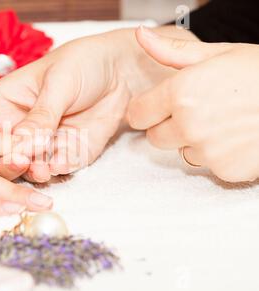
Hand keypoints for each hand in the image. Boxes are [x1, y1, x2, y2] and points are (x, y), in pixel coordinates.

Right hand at [0, 27, 191, 181]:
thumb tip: (23, 144)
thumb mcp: (58, 84)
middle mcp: (17, 129)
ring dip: (33, 172)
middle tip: (22, 161)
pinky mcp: (65, 154)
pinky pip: (57, 169)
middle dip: (9, 164)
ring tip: (41, 170)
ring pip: (27, 169)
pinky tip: (61, 164)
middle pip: (0, 157)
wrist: (121, 71)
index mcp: (2, 105)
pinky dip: (58, 170)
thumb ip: (41, 115)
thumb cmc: (82, 63)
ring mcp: (40, 145)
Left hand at [128, 27, 258, 182]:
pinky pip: (208, 166)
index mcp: (182, 93)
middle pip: (155, 137)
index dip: (146, 109)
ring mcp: (208, 150)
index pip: (137, 114)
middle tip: (197, 111)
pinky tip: (237, 137)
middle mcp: (189, 125)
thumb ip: (172, 51)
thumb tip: (140, 36)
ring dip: (194, 142)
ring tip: (222, 122)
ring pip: (182, 152)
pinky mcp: (226, 170)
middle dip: (168, 127)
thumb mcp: (219, 53)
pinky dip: (218, 156)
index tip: (157, 106)